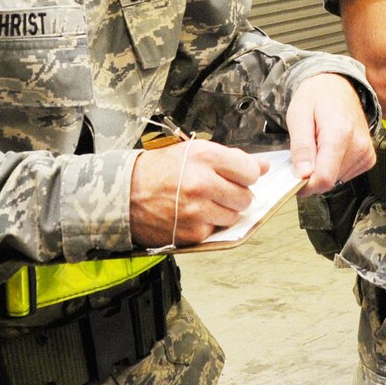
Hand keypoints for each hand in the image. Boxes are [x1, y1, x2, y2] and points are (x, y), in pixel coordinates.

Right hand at [129, 139, 264, 246]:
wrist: (124, 194)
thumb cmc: (156, 171)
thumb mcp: (191, 152)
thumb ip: (229, 158)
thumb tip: (262, 166)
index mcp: (204, 157)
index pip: (249, 170)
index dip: (246, 174)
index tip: (238, 176)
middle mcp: (202, 182)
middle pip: (245, 196)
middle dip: (236, 195)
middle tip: (219, 191)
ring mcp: (197, 210)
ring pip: (234, 216)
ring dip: (224, 211)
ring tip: (204, 203)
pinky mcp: (192, 232)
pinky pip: (216, 230)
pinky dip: (208, 224)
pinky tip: (192, 214)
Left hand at [286, 73, 375, 193]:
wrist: (337, 85)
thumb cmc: (317, 96)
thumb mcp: (298, 115)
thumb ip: (301, 146)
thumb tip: (303, 174)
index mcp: (340, 134)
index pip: (324, 178)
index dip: (305, 184)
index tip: (295, 175)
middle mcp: (358, 145)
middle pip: (330, 181)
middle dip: (313, 172)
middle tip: (308, 149)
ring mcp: (366, 152)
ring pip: (337, 180)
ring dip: (324, 168)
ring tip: (320, 144)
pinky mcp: (369, 157)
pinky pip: (346, 174)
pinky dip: (334, 166)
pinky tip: (332, 148)